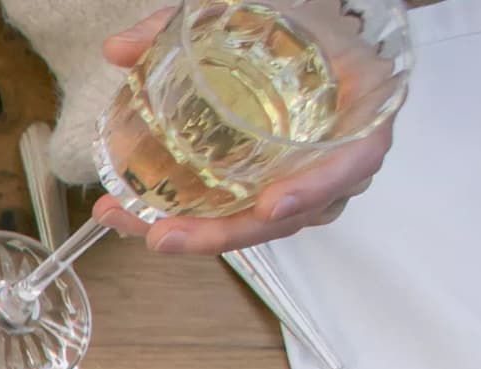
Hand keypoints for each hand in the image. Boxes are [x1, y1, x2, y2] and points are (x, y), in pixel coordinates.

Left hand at [92, 8, 392, 252]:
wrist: (321, 26)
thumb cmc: (303, 21)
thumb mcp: (261, 12)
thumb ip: (192, 25)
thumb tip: (118, 48)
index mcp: (362, 103)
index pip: (356, 158)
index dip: (317, 186)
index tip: (269, 205)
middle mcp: (340, 152)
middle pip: (293, 213)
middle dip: (225, 233)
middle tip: (162, 235)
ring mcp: (310, 174)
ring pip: (263, 224)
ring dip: (201, 235)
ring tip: (139, 228)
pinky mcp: (278, 182)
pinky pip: (244, 213)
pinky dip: (199, 221)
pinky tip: (146, 218)